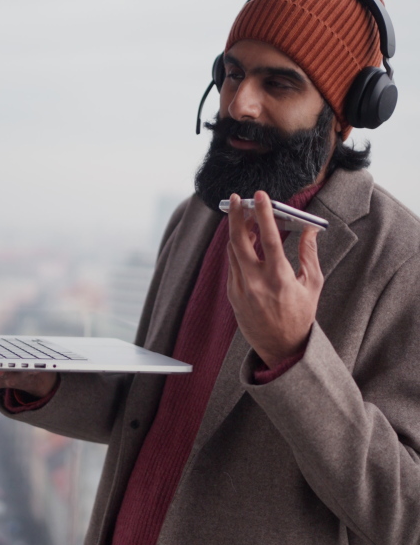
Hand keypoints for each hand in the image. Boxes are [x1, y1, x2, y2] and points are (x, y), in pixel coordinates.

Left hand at [226, 191, 323, 367]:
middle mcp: (256, 282)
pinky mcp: (232, 295)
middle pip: (239, 240)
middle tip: (238, 199)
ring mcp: (240, 289)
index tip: (260, 196)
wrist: (282, 348)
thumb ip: (310, 254)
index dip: (263, 214)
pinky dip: (237, 250)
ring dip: (237, 231)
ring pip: (233, 251)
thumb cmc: (301, 315)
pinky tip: (245, 241)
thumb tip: (311, 229)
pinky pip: (232, 265)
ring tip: (246, 217)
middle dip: (237, 216)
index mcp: (279, 278)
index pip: (268, 238)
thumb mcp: (313, 285)